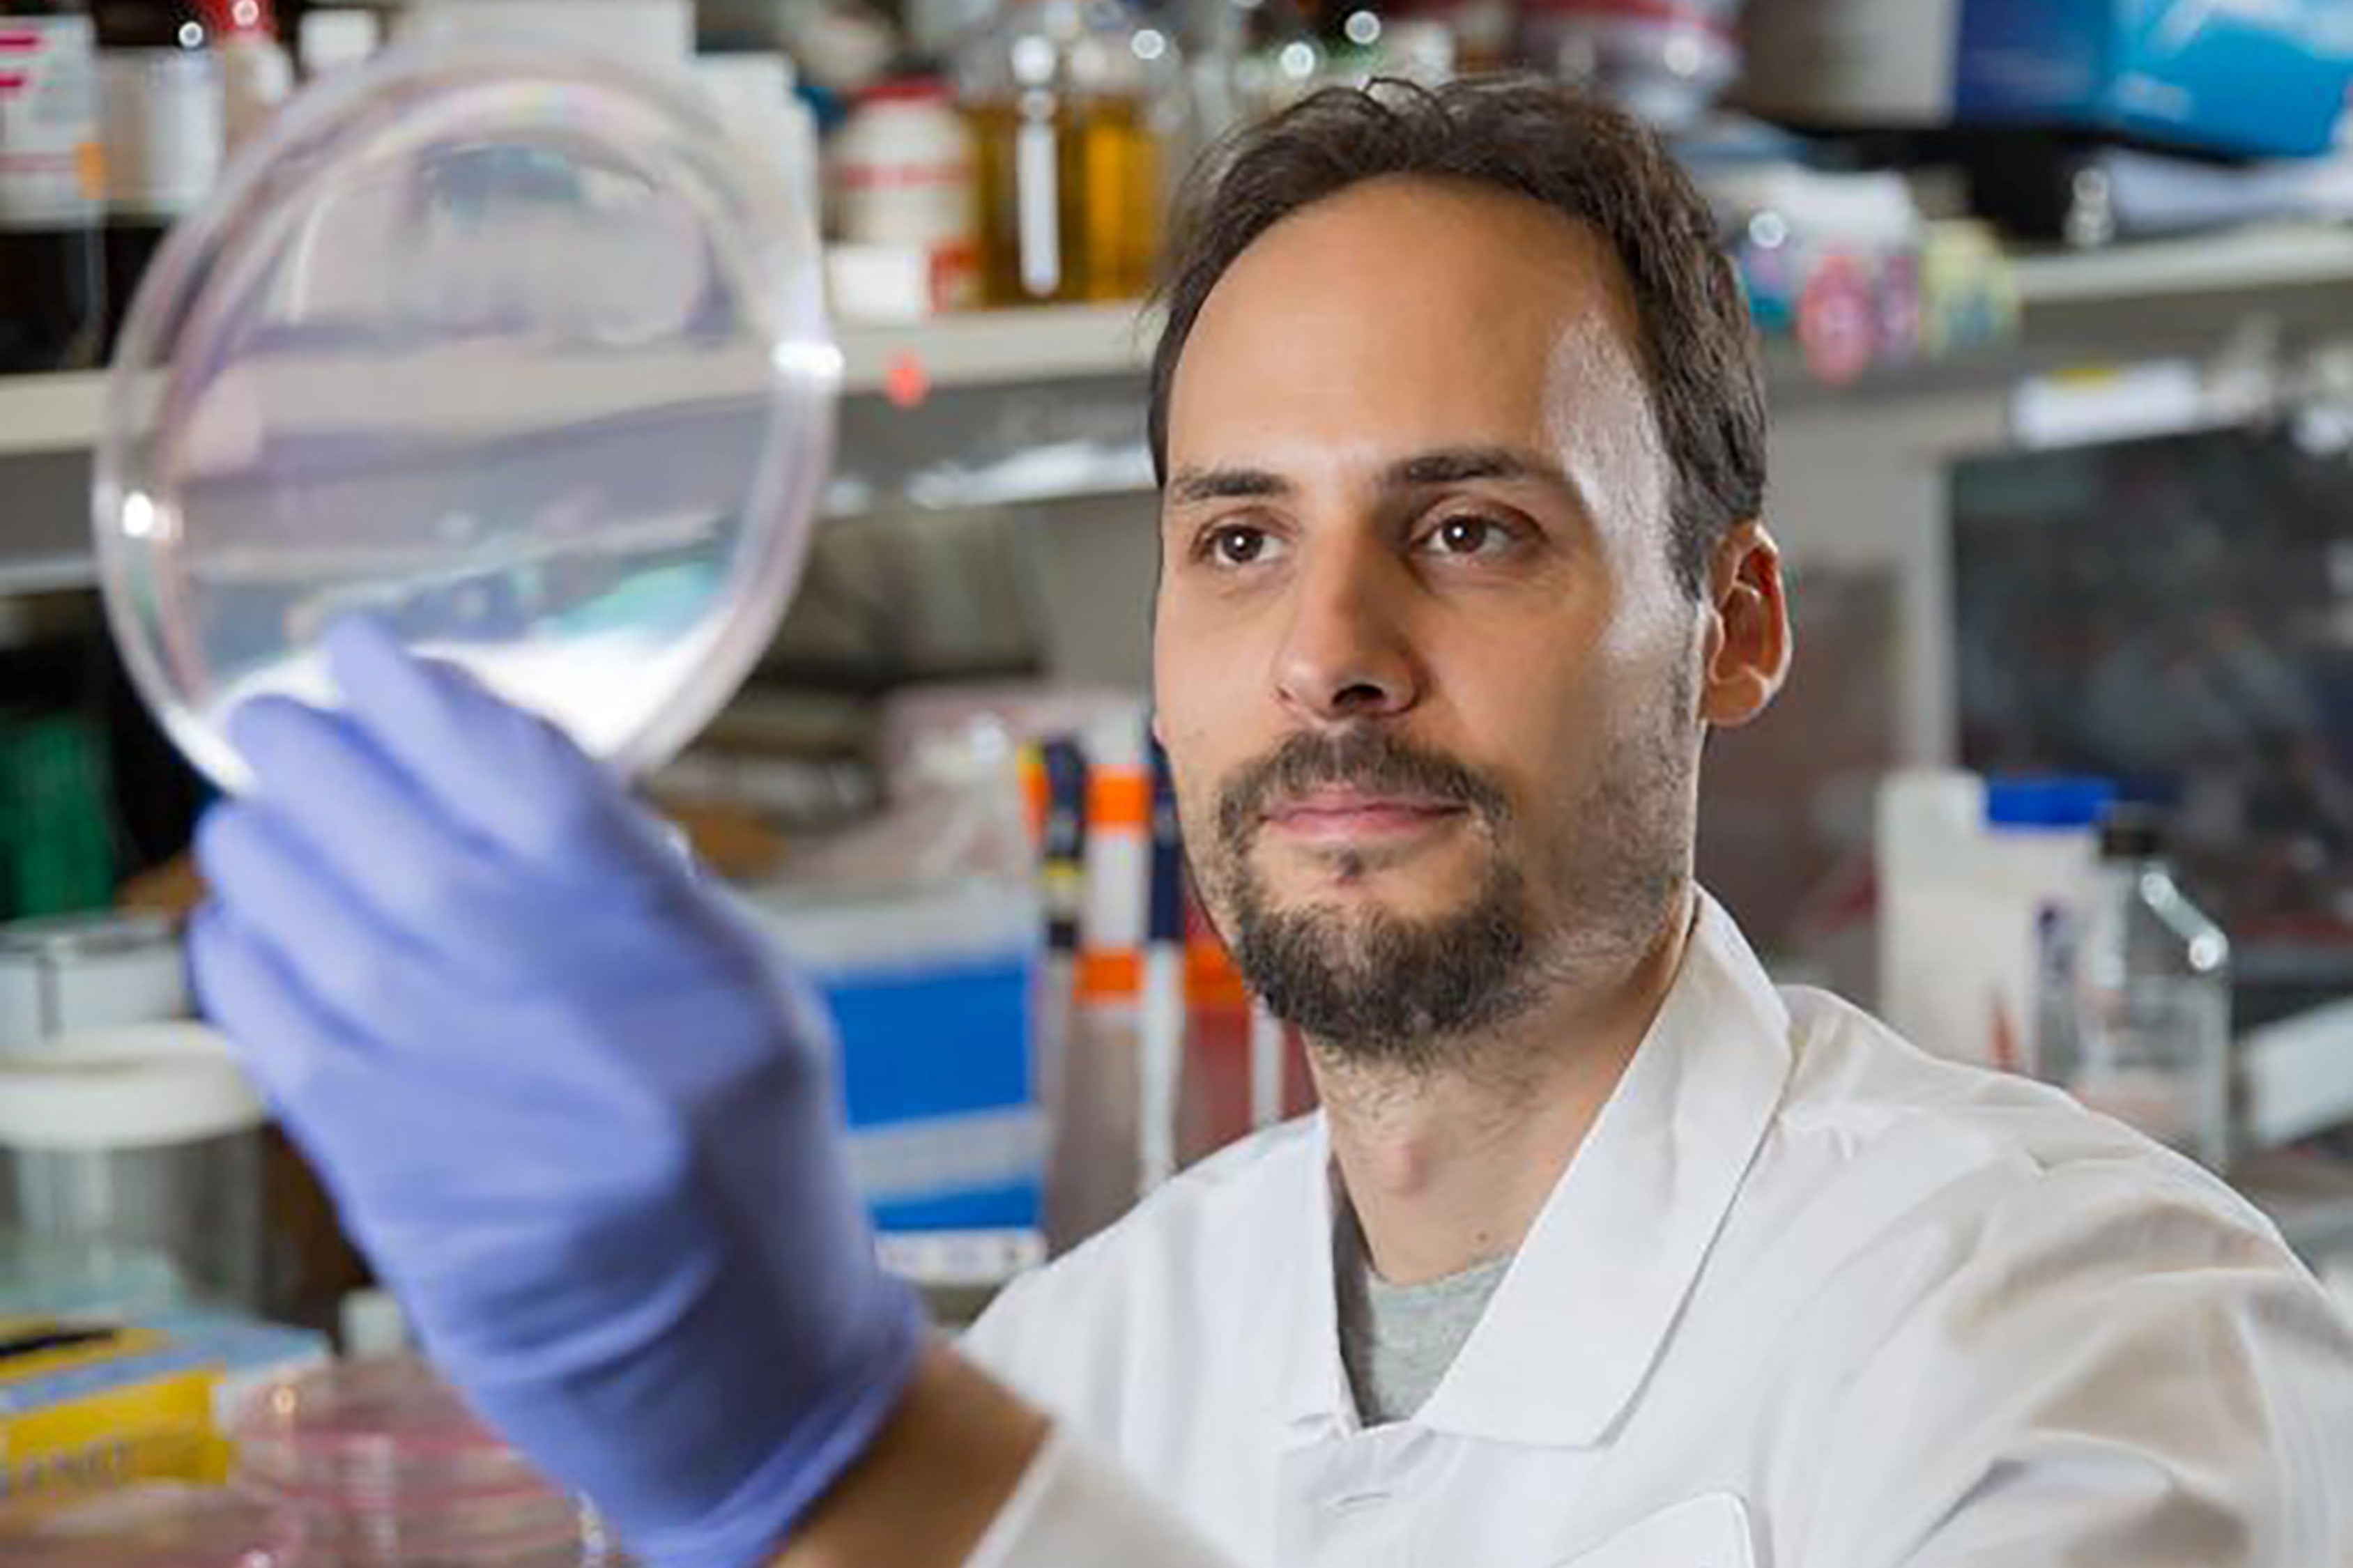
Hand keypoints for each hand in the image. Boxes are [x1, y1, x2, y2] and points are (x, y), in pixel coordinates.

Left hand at [192, 620, 923, 1567]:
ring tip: (258, 809)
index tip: (370, 653)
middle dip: (317, 748)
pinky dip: (239, 955)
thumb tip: (491, 754)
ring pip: (311, 916)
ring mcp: (461, 1094)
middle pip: (393, 828)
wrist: (728, 1356)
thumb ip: (634, 881)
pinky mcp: (383, 1170)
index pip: (521, 776)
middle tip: (283, 714)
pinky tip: (241, 921)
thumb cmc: (751, 1159)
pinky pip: (271, 1026)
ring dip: (264, 839)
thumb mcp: (748, 997)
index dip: (425, 694)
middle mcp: (562, 1013)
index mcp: (679, 958)